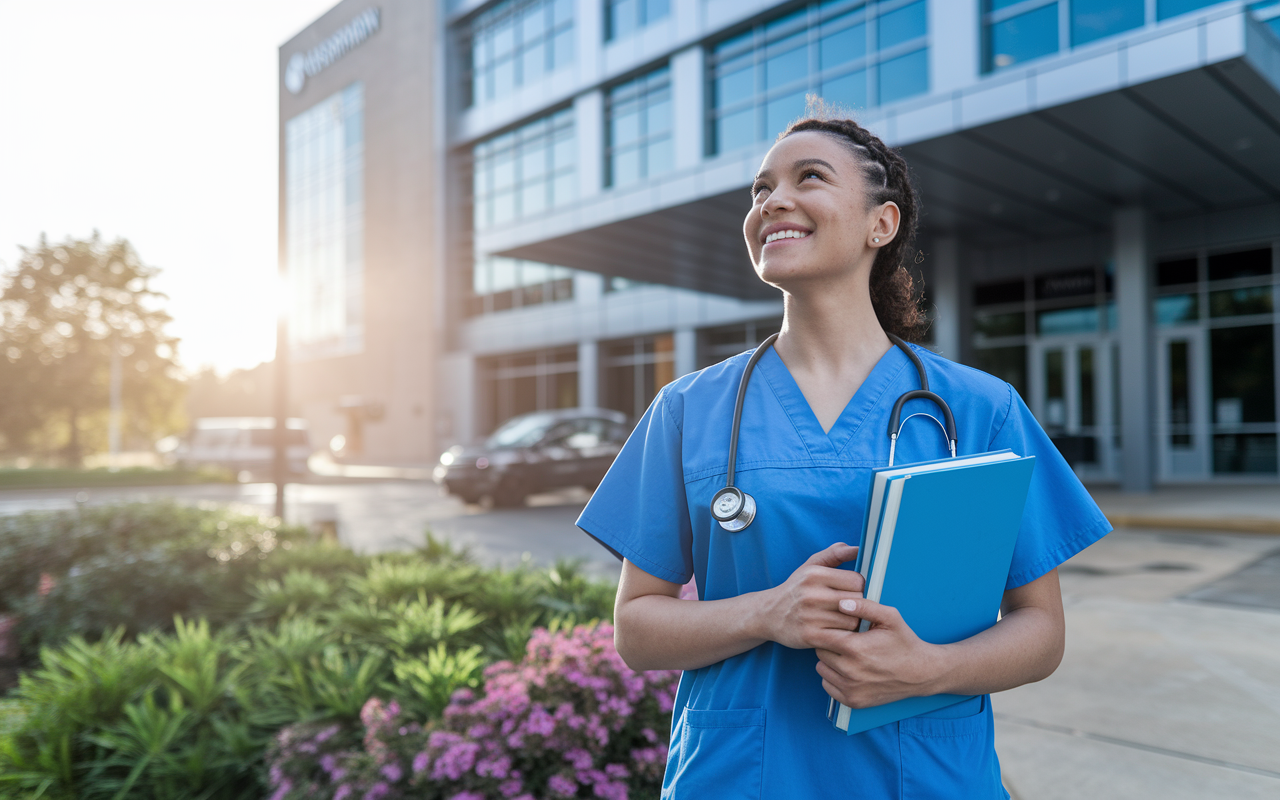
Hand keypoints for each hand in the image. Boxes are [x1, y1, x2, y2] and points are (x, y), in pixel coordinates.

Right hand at [757, 542, 864, 650]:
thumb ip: (834, 554)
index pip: (857, 581)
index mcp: (814, 574)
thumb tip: (858, 548)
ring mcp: (810, 616)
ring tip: (840, 620)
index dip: (857, 587)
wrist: (768, 613)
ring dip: (850, 622)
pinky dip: (842, 636)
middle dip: (856, 605)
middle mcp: (812, 594)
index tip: (849, 591)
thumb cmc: (796, 589)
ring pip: (853, 621)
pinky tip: (835, 631)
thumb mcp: (811, 566)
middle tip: (847, 607)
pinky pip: (842, 638)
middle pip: (857, 601)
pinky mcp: (810, 636)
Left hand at [815, 598, 947, 708]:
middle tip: (844, 640)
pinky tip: (849, 669)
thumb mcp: (890, 617)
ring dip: (829, 660)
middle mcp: (850, 671)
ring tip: (847, 654)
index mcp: (855, 648)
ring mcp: (851, 689)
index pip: (819, 636)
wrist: (921, 673)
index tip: (834, 626)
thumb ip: (864, 606)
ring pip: (821, 669)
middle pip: (820, 651)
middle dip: (828, 643)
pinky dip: (833, 677)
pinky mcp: (853, 701)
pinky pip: (827, 685)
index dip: (825, 628)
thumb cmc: (904, 643)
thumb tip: (840, 603)